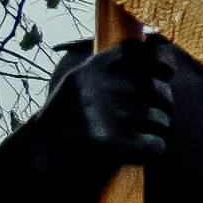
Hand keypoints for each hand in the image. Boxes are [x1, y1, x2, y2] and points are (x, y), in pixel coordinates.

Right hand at [62, 39, 173, 175]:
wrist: (38, 156)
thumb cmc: (67, 120)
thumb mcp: (80, 83)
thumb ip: (110, 67)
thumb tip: (155, 45)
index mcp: (93, 70)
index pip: (138, 51)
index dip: (160, 60)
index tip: (165, 73)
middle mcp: (100, 89)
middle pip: (157, 88)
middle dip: (164, 103)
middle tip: (155, 115)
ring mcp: (106, 116)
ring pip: (160, 120)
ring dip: (159, 131)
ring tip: (143, 136)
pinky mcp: (111, 144)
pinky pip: (156, 146)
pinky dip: (155, 152)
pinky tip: (144, 153)